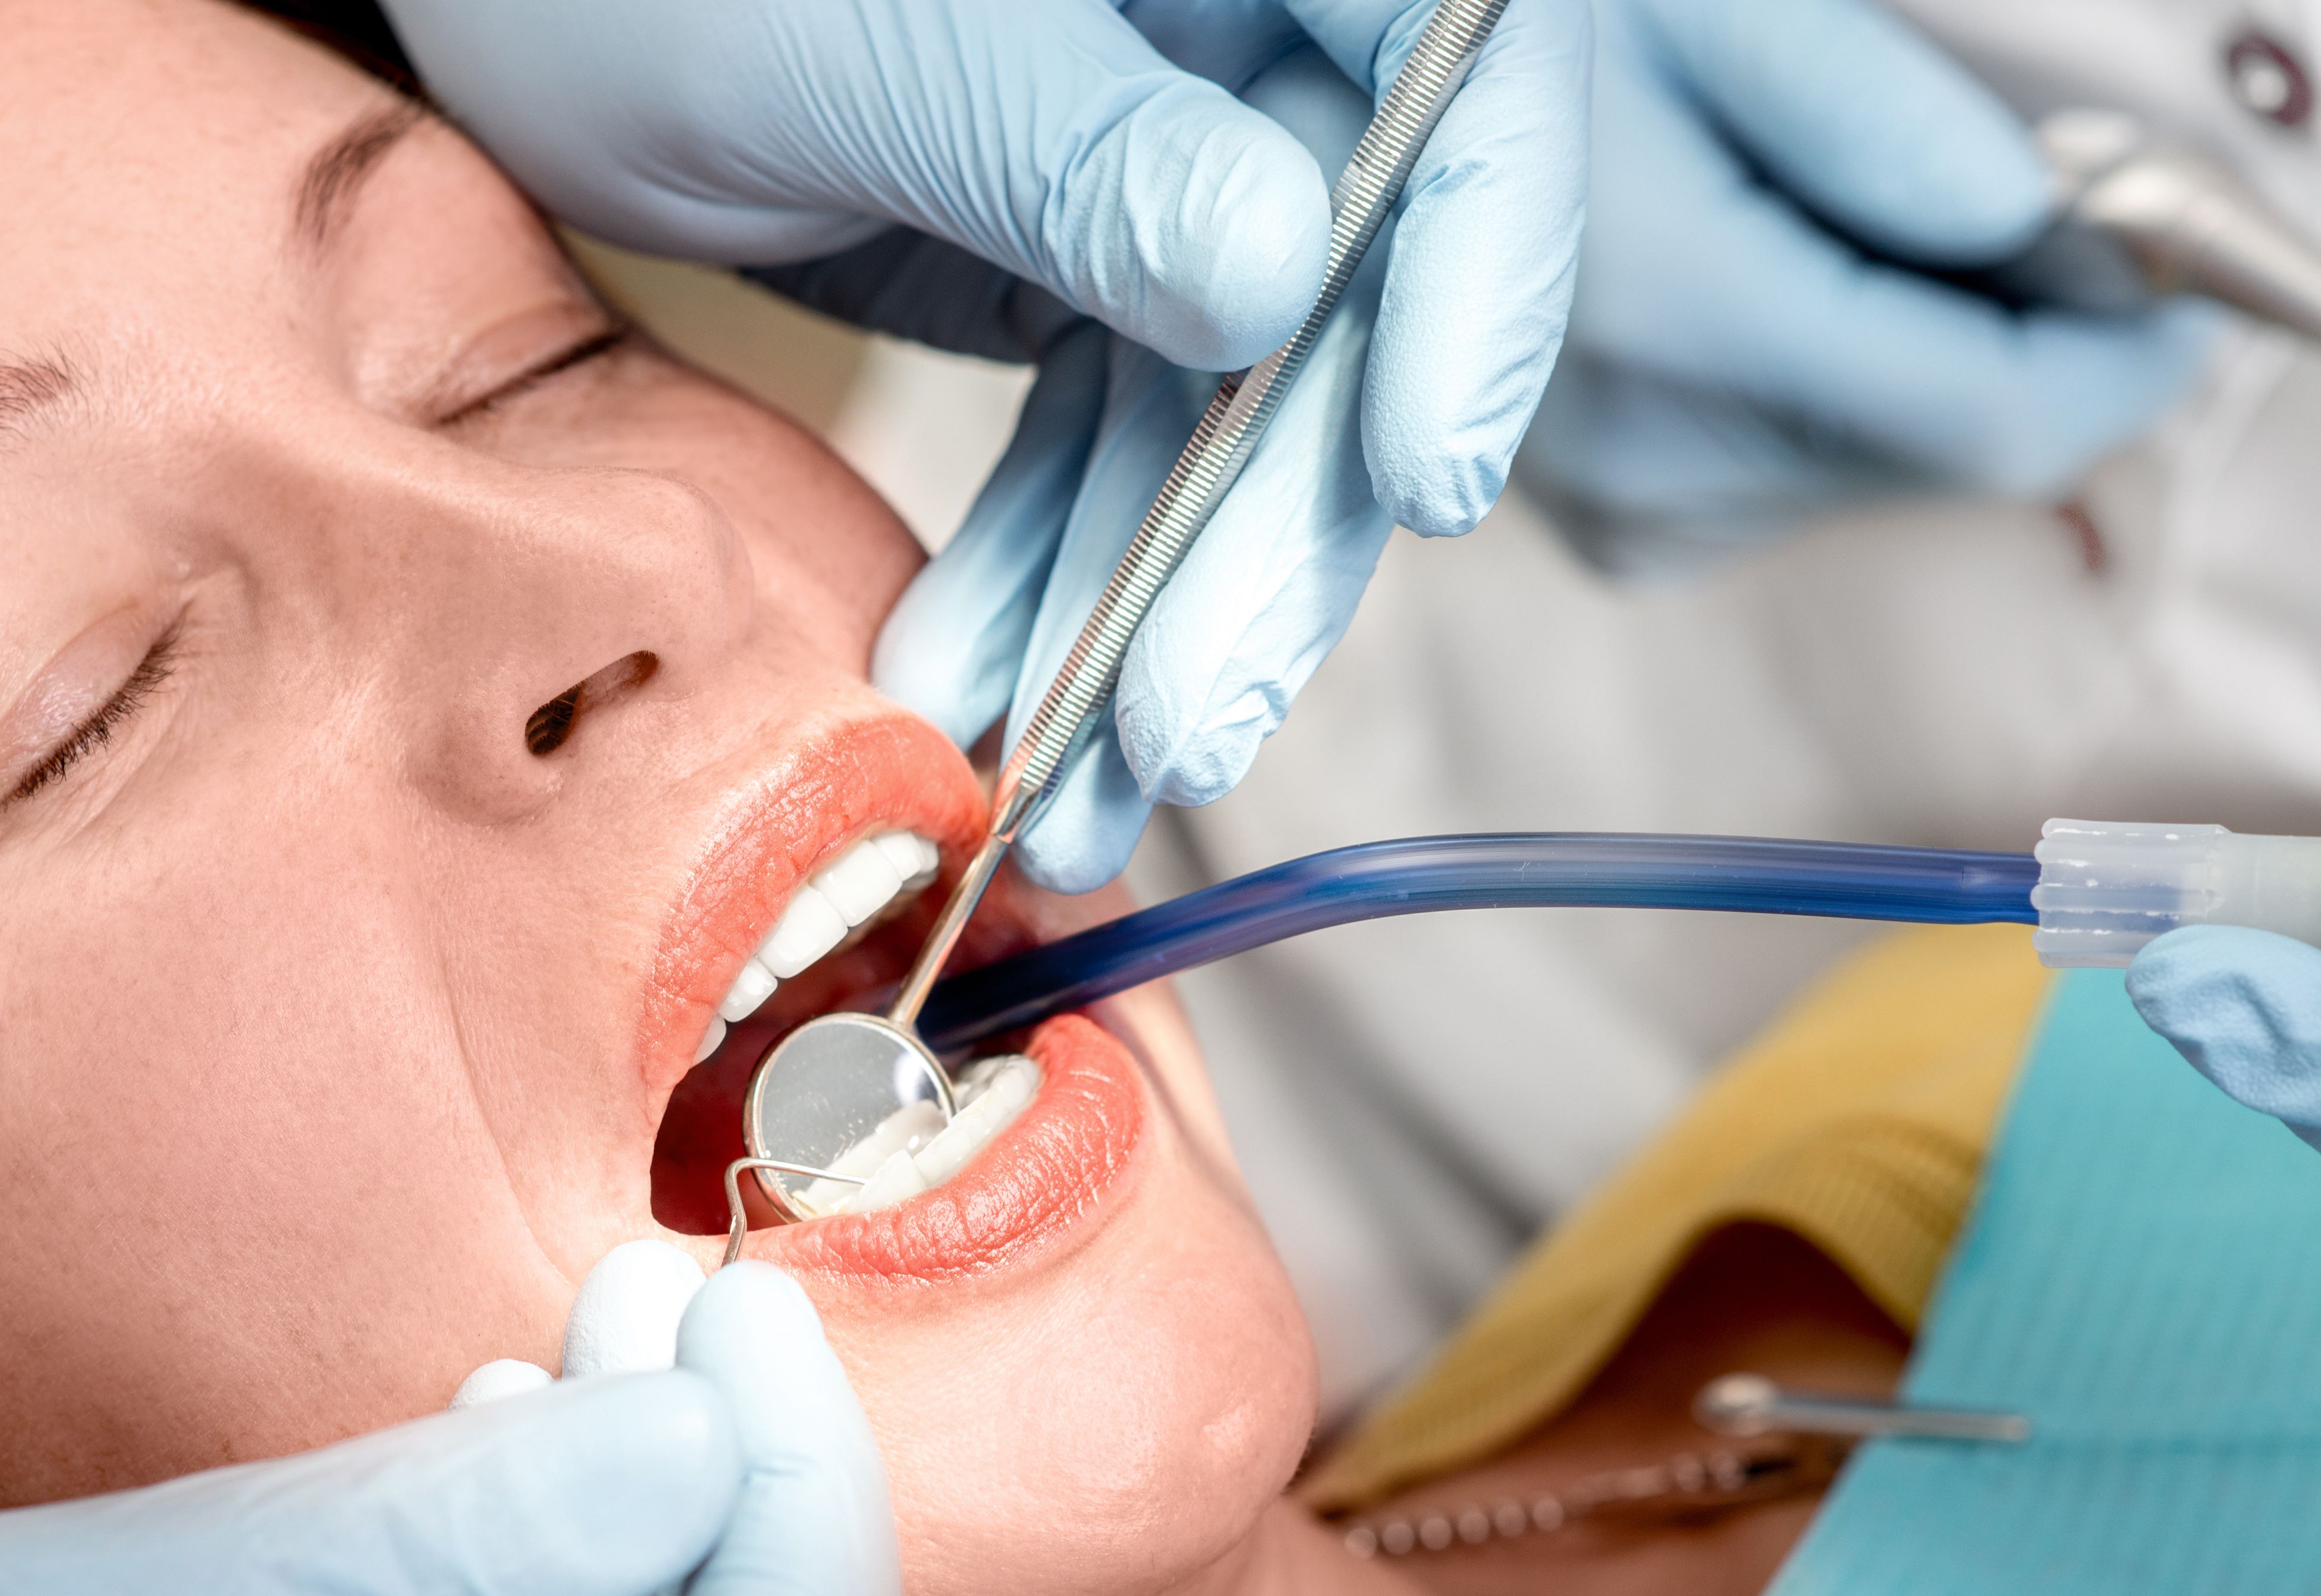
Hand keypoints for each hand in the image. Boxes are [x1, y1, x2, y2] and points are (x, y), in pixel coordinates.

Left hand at [379, 0, 1586, 896]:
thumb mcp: (844, 43)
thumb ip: (1070, 144)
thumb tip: (1281, 270)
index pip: (1461, 88)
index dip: (1476, 288)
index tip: (1428, 479)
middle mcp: (1240, 39)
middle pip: (1349, 300)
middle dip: (1265, 539)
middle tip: (1188, 729)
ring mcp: (1165, 165)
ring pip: (1225, 413)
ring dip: (1146, 618)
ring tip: (1066, 796)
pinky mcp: (1074, 269)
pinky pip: (1101, 445)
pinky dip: (1043, 583)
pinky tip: (974, 697)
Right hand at [1514, 0, 2214, 572]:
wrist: (1340, 138)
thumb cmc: (1520, 32)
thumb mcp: (1699, 3)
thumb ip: (1884, 116)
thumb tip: (2061, 226)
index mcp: (1668, 311)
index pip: (1994, 414)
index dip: (2132, 353)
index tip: (2195, 266)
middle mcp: (1644, 454)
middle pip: (1958, 456)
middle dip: (2046, 343)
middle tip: (2058, 202)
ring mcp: (1626, 511)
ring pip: (1891, 474)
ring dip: (1945, 361)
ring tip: (1881, 225)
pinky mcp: (1619, 529)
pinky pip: (1808, 483)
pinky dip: (1853, 393)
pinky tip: (1798, 289)